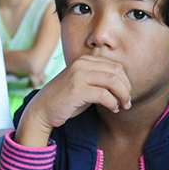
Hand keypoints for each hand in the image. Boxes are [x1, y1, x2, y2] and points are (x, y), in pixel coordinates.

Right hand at [15, 55, 131, 146]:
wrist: (42, 109)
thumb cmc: (64, 99)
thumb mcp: (82, 83)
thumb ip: (98, 79)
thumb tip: (123, 85)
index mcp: (84, 60)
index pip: (115, 66)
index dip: (125, 81)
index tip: (125, 94)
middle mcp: (81, 64)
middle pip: (117, 71)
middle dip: (126, 88)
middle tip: (127, 101)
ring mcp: (78, 75)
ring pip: (113, 81)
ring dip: (122, 95)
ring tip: (123, 105)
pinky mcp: (76, 90)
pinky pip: (104, 95)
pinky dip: (113, 103)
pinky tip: (113, 109)